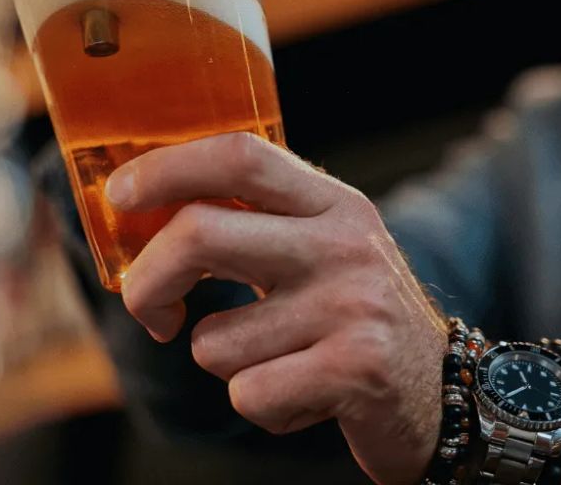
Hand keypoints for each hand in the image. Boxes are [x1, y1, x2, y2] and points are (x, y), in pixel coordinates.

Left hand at [105, 133, 447, 484]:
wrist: (439, 389)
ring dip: (225, 361)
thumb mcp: (322, 246)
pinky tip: (303, 394)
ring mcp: (351, 303)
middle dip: (147, 279)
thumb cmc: (354, 312)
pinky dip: (260, 404)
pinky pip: (248, 393)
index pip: (240, 156)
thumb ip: (256, 222)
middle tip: (150, 309)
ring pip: (214, 338)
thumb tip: (150, 214)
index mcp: (331, 202)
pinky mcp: (356, 368)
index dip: (168, 167)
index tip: (120, 195)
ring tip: (279, 358)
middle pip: (200, 233)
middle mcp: (343, 241)